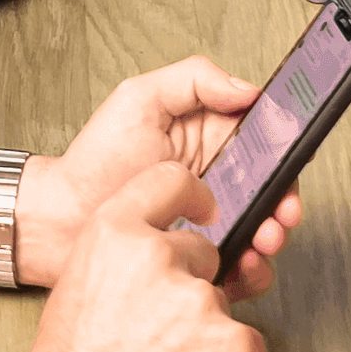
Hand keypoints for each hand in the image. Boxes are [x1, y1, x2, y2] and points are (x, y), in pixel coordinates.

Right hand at [3, 164, 269, 351]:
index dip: (195, 197)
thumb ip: (124, 254)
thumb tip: (167, 252)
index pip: (173, 180)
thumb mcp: (80, 283)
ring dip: (204, 335)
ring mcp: (201, 298)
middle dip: (189, 289)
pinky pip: (247, 346)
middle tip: (153, 340)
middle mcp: (161, 252)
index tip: (207, 212)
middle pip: (204, 255)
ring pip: (221, 306)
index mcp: (115, 230)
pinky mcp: (235, 345)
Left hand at [19, 55, 302, 295]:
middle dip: (285, 201)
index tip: (291, 162)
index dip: (285, 150)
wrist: (60, 223)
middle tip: (282, 215)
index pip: (263, 139)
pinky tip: (242, 267)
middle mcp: (217, 178)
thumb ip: (195, 80)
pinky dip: (248, 271)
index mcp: (210, 136)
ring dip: (271, 236)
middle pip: (271, 188)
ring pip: (261, 229)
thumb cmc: (96, 160)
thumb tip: (247, 89)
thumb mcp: (141, 99)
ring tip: (262, 241)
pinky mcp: (201, 259)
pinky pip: (237, 267)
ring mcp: (211, 221)